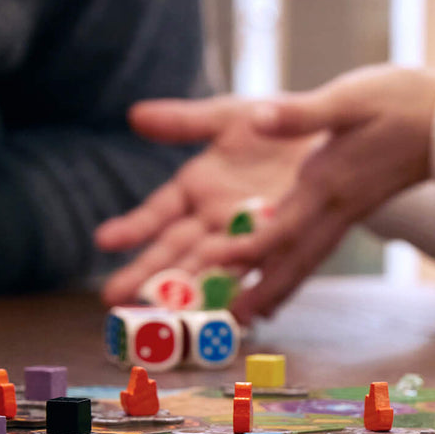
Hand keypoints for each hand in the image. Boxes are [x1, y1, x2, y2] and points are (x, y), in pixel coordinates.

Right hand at [96, 96, 321, 307]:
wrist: (329, 126)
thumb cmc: (273, 120)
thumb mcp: (229, 116)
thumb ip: (186, 121)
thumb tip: (135, 115)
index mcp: (197, 185)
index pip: (159, 212)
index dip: (135, 226)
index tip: (105, 240)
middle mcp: (218, 216)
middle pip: (178, 250)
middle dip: (148, 273)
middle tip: (113, 299)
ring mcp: (251, 231)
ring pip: (217, 266)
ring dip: (194, 292)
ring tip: (169, 318)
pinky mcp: (286, 239)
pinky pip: (269, 268)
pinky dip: (258, 292)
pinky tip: (244, 316)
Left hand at [193, 64, 434, 320]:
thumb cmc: (403, 101)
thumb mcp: (350, 98)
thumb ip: (302, 113)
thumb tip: (257, 120)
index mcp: (329, 179)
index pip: (283, 224)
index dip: (248, 246)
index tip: (214, 263)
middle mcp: (338, 203)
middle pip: (296, 257)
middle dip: (264, 289)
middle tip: (235, 321)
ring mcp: (351, 208)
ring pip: (311, 257)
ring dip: (282, 286)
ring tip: (256, 313)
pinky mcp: (359, 204)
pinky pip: (324, 246)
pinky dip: (302, 267)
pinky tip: (291, 270)